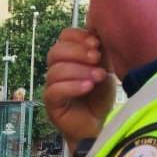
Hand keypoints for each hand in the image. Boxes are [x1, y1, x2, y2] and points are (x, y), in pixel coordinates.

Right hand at [44, 28, 115, 148]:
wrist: (98, 125)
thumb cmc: (99, 97)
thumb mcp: (105, 69)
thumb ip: (100, 53)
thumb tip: (98, 31)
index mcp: (68, 57)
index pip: (64, 37)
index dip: (78, 37)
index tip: (96, 43)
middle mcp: (56, 69)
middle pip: (56, 51)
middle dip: (78, 52)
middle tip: (97, 58)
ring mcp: (51, 86)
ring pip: (56, 70)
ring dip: (79, 71)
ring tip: (98, 77)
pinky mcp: (51, 103)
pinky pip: (55, 90)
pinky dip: (73, 86)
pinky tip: (88, 87)